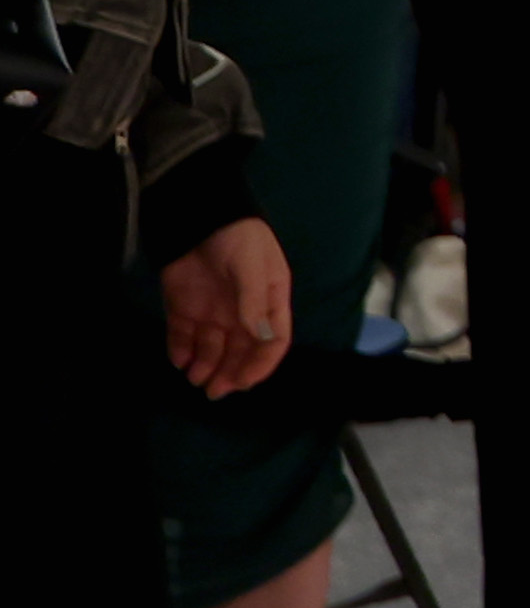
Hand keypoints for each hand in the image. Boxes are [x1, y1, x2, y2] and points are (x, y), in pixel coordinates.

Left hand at [161, 216, 292, 396]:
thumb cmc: (237, 239)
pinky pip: (183, 338)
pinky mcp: (184, 309)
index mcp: (268, 303)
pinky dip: (181, 353)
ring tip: (195, 378)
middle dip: (230, 373)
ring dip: (206, 367)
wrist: (198, 216)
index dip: (261, 364)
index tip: (244, 382)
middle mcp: (242, 313)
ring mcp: (212, 312)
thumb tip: (262, 337)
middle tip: (215, 391)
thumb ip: (254, 302)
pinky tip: (179, 361)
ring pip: (212, 350)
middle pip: (241, 352)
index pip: (272, 342)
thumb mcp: (252, 268)